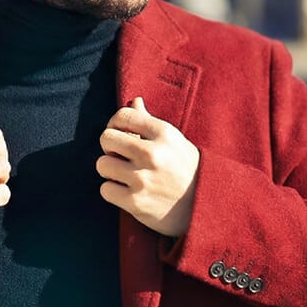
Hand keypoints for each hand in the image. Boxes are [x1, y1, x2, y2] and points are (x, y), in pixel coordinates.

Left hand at [96, 97, 199, 236]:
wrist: (204, 206)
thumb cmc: (185, 169)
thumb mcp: (174, 141)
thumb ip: (149, 121)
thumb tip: (134, 101)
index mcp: (163, 133)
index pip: (123, 116)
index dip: (115, 124)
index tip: (121, 134)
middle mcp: (152, 154)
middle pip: (107, 138)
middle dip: (110, 147)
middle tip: (120, 155)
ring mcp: (143, 179)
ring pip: (102, 164)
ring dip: (110, 170)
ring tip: (125, 174)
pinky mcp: (136, 202)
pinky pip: (105, 189)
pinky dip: (113, 191)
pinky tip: (127, 191)